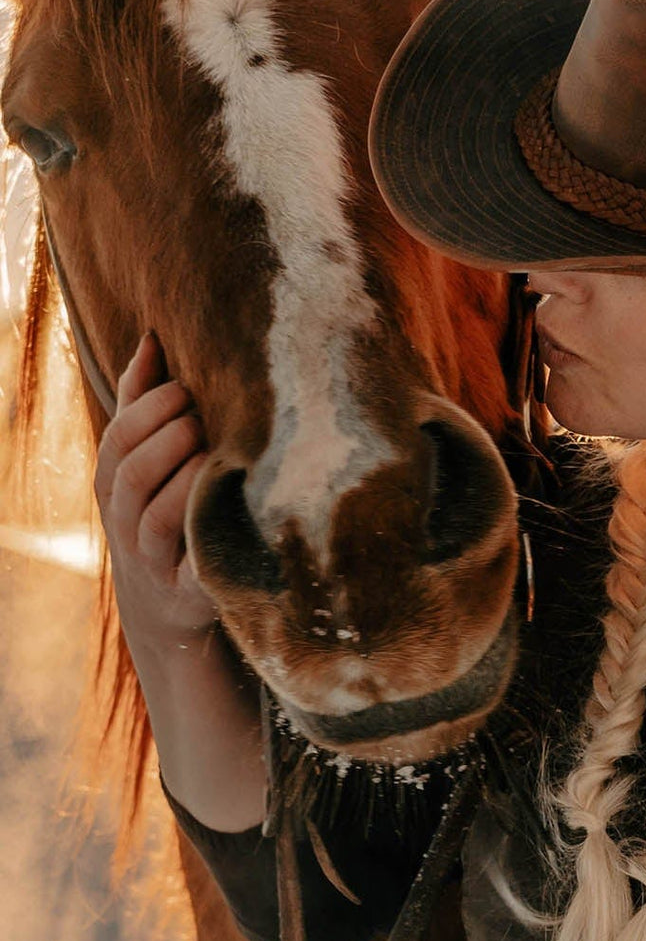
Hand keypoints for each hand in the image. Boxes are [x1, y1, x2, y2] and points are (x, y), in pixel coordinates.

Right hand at [94, 332, 216, 654]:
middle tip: (203, 419)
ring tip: (217, 453)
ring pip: (158, 518)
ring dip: (187, 480)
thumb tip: (152, 337)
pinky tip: (235, 507)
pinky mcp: (189, 591)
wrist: (168, 603)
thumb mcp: (145, 458)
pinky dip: (209, 538)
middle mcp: (126, 521)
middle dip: (167, 439)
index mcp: (115, 482)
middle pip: (133, 475)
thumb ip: (143, 401)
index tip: (185, 388)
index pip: (119, 438)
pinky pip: (195, 567)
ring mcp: (155, 560)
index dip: (148, 409)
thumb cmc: (163, 506)